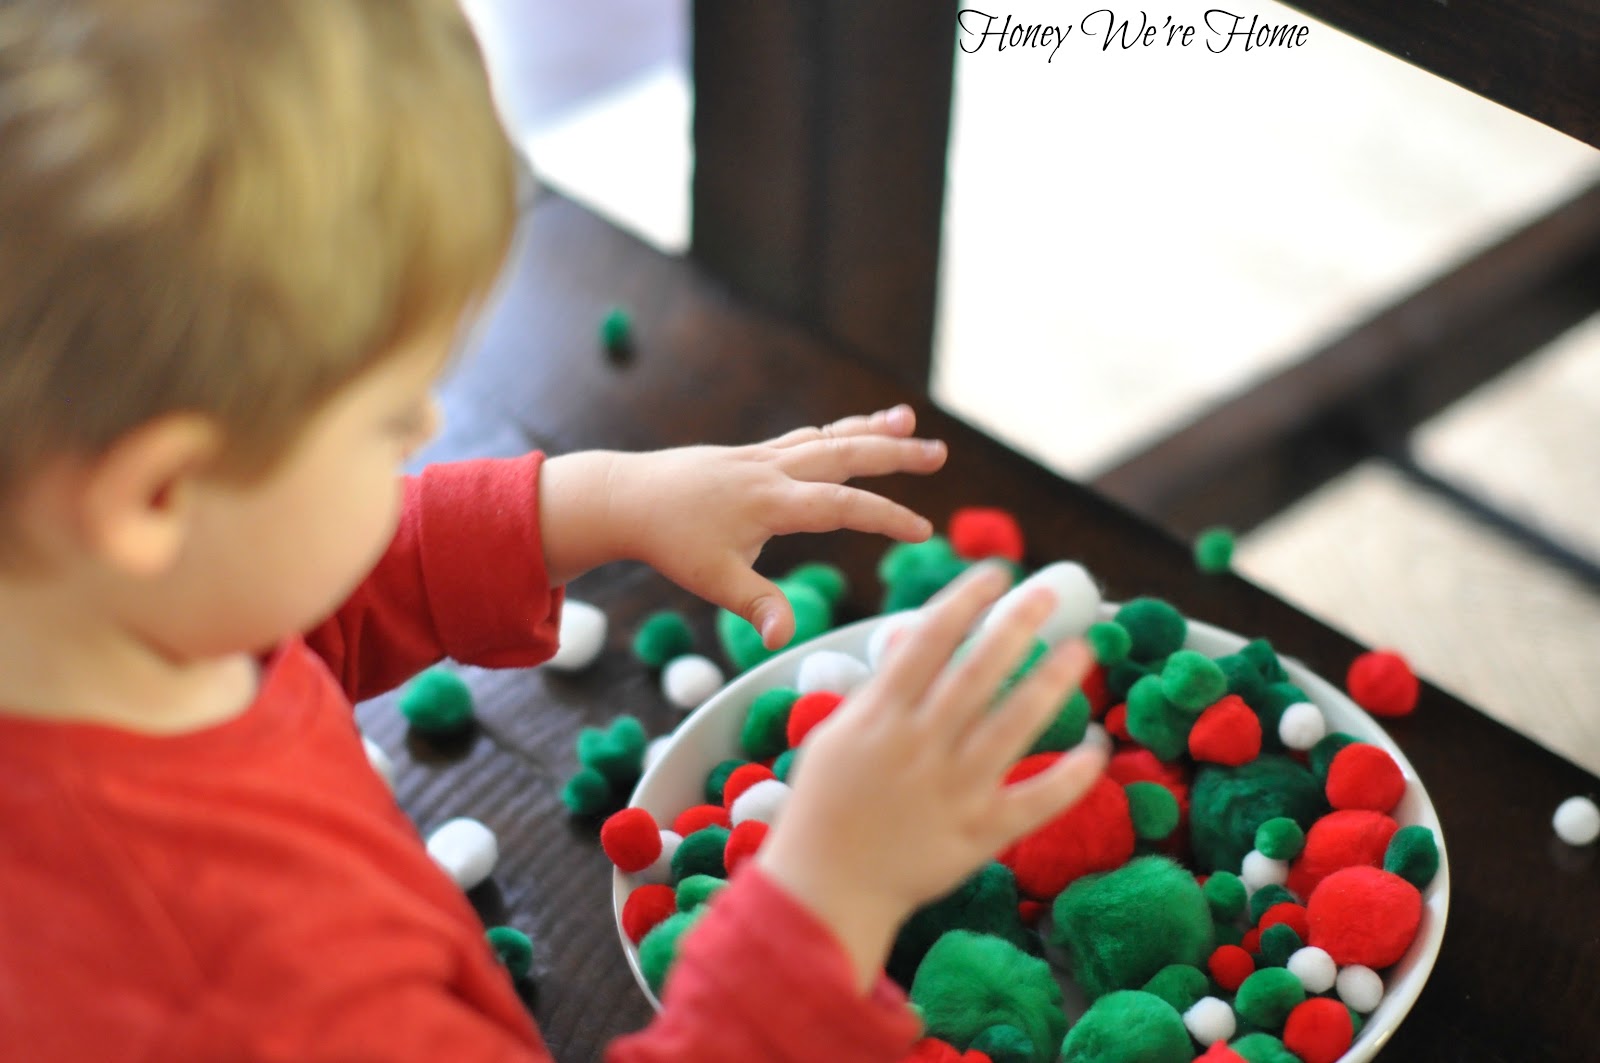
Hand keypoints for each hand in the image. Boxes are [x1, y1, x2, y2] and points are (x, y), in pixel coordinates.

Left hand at [587, 406, 946, 646]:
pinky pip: (805, 439)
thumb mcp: (712, 580)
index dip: (886, 516)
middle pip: (845, 454)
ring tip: (908, 422)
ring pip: (827, 438)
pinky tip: (853, 433)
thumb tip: (784, 638)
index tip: (924, 530)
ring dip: (870, 430)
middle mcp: (773, 470)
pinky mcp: (752, 456)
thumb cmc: (670, 541)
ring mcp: (762, 457)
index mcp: (770, 501)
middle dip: (894, 454)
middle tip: (938, 454)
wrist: (627, 497)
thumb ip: (756, 606)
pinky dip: (836, 433)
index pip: (842, 505)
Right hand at [754, 563, 1107, 990]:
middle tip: (1049, 595)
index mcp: (881, 716)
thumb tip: (908, 641)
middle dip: (1016, 626)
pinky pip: (1036, 800)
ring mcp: (953, 790)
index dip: (966, 601)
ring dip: (1052, 683)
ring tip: (1082, 651)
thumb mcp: (835, 735)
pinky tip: (1097, 748)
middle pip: (978, 672)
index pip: (930, 640)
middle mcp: (920, 745)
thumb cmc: (823, 806)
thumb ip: (877, 691)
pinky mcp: (979, 833)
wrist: (823, 886)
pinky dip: (1072, 776)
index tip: (995, 574)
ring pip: (1014, 725)